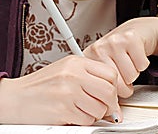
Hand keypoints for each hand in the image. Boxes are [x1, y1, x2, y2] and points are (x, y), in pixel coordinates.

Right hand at [0, 55, 120, 124]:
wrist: (15, 98)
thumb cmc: (40, 86)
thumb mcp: (65, 70)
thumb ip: (87, 75)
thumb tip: (111, 89)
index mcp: (76, 62)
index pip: (110, 73)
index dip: (115, 87)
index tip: (113, 96)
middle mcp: (74, 75)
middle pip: (109, 91)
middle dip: (110, 104)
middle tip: (107, 109)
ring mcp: (69, 92)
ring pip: (100, 109)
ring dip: (95, 115)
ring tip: (82, 110)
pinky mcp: (63, 110)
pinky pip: (86, 121)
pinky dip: (83, 122)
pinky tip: (73, 116)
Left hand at [84, 17, 157, 96]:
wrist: (135, 30)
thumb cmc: (120, 51)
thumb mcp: (106, 67)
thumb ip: (103, 88)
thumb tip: (109, 114)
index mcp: (89, 58)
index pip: (100, 89)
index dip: (112, 93)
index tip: (113, 90)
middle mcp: (100, 48)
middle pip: (117, 84)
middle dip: (125, 83)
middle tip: (123, 73)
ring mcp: (115, 41)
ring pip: (131, 75)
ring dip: (134, 72)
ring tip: (128, 62)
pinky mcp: (131, 38)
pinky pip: (142, 65)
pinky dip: (143, 63)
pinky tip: (135, 55)